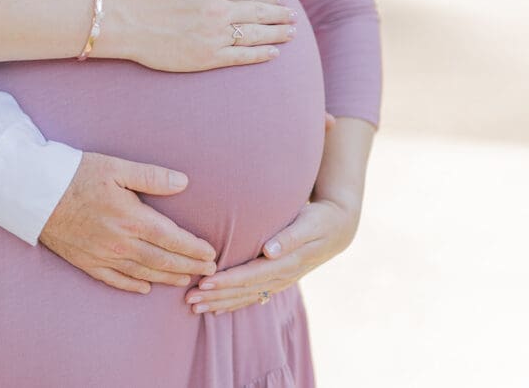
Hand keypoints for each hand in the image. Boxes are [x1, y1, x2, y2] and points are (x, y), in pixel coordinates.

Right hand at [40, 152, 217, 293]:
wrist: (34, 192)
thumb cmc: (75, 174)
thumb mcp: (116, 167)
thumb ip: (151, 177)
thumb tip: (183, 182)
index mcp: (132, 218)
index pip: (173, 239)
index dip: (194, 248)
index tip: (211, 254)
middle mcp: (120, 242)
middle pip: (163, 260)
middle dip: (189, 266)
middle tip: (208, 271)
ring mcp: (103, 256)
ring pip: (143, 273)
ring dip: (167, 278)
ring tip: (185, 279)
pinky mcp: (86, 262)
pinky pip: (115, 280)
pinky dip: (133, 286)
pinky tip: (145, 288)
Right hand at [94, 0, 295, 72]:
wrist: (124, 21)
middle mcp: (219, 11)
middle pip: (258, 12)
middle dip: (279, 14)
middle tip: (292, 17)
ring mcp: (215, 36)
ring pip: (255, 34)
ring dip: (277, 33)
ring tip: (291, 33)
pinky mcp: (207, 58)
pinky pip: (241, 56)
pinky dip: (260, 55)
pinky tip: (273, 53)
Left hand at [183, 197, 360, 313]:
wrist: (339, 228)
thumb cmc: (320, 220)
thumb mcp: (309, 223)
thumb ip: (290, 237)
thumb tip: (269, 250)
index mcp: (287, 263)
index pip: (251, 275)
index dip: (227, 281)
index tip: (205, 282)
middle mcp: (281, 276)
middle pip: (244, 290)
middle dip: (216, 296)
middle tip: (190, 300)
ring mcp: (279, 281)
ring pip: (246, 296)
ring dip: (220, 302)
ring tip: (195, 307)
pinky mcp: (277, 280)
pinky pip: (253, 296)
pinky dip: (234, 303)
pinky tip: (216, 309)